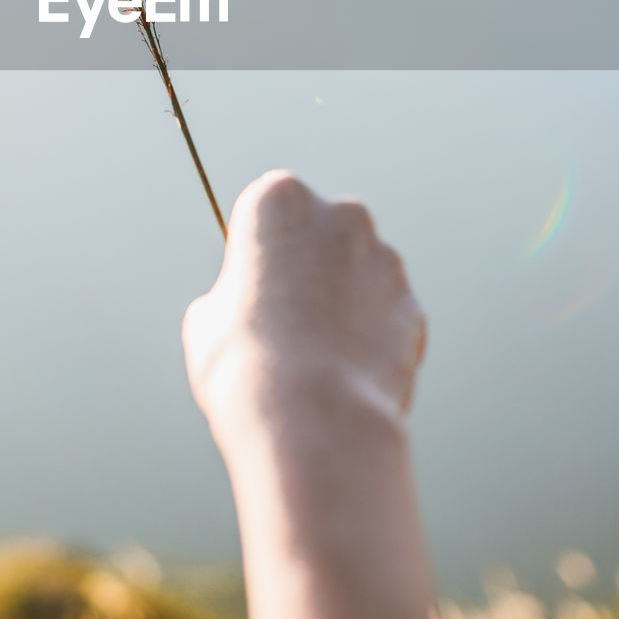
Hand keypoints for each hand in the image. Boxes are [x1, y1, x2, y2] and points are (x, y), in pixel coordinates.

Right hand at [182, 169, 427, 449]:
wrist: (313, 417)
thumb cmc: (246, 362)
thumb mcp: (206, 317)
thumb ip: (233, 292)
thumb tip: (248, 306)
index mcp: (279, 200)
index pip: (267, 207)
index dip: (256, 250)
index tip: (250, 286)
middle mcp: (340, 216)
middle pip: (319, 234)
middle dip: (308, 268)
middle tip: (284, 321)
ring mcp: (383, 260)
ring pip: (358, 274)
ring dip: (342, 303)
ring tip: (314, 360)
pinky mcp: (412, 306)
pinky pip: (385, 317)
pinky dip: (370, 339)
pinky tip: (345, 377)